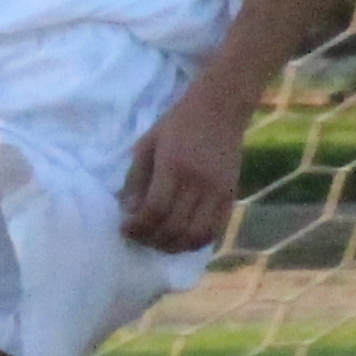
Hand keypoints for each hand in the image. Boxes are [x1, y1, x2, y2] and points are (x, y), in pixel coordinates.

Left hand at [118, 82, 253, 255]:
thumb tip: (126, 211)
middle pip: (174, 227)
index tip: (125, 229)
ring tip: (159, 242)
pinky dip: (196, 242)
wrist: (220, 109)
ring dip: (174, 246)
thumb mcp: (147, 144)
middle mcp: (198, 182)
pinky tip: (182, 239)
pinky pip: (215, 230)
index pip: (155, 210)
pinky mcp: (231, 196)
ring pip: (195, 235)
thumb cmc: (178, 124)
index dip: (137, 227)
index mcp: (174, 166)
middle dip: (152, 239)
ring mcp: (218, 191)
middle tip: (139, 237)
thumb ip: (135, 178)